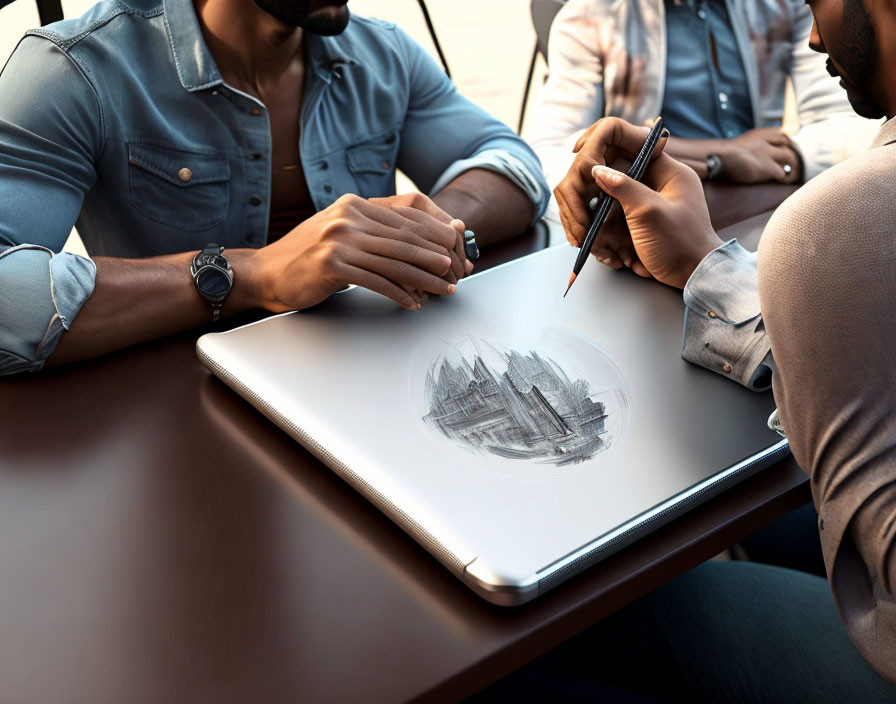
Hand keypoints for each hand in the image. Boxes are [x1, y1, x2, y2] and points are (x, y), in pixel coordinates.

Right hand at [254, 193, 467, 311]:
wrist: (266, 273)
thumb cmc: (308, 258)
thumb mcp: (342, 233)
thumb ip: (375, 231)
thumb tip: (419, 239)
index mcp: (354, 204)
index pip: (405, 217)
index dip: (434, 234)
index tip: (455, 248)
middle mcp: (348, 216)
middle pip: (405, 238)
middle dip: (436, 258)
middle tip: (456, 272)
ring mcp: (339, 239)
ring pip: (396, 260)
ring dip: (425, 278)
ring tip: (444, 290)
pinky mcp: (332, 264)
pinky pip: (377, 280)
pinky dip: (399, 294)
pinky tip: (413, 303)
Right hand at [590, 154, 723, 288]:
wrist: (695, 277)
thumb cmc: (681, 244)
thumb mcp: (649, 212)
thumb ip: (623, 188)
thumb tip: (598, 170)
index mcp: (670, 174)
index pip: (636, 153)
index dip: (612, 160)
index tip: (593, 172)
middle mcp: (661, 187)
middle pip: (620, 184)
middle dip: (605, 208)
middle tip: (596, 222)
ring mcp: (652, 207)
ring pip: (615, 209)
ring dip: (608, 231)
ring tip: (612, 250)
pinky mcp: (645, 226)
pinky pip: (620, 227)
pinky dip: (615, 243)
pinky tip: (619, 257)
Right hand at [717, 127, 801, 183]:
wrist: (717, 161)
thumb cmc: (725, 157)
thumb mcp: (741, 144)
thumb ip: (754, 144)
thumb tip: (763, 153)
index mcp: (760, 133)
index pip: (783, 135)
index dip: (788, 145)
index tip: (789, 153)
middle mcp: (765, 140)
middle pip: (789, 144)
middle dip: (794, 155)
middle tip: (794, 165)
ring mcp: (766, 153)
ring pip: (791, 157)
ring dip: (793, 166)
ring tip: (791, 175)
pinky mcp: (765, 167)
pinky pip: (783, 172)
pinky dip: (785, 178)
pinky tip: (782, 181)